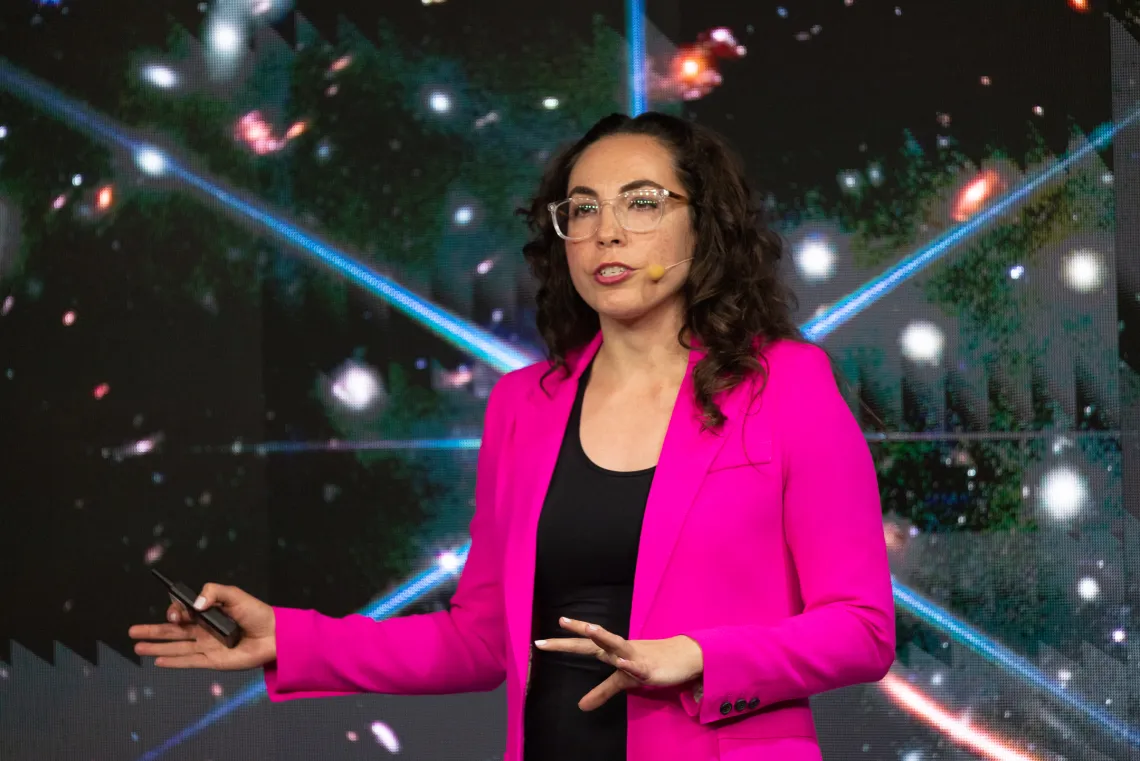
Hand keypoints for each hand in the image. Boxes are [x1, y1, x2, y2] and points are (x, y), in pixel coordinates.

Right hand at [128, 583, 276, 670]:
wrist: (274, 635)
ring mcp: (206, 646)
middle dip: (152, 631)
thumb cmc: (256, 613)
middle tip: (131, 632)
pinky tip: (158, 661)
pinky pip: (188, 662)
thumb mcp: (235, 595)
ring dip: (156, 648)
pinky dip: (173, 662)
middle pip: (172, 631)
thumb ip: (213, 592)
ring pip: (175, 647)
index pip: (182, 613)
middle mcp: (203, 630)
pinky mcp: (211, 661)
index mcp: (207, 614)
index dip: (174, 611)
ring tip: (137, 647)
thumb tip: (194, 604)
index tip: (176, 613)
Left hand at [534, 617, 703, 710]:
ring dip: (603, 637)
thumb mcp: (623, 681)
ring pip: (617, 645)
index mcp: (612, 651)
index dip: (563, 643)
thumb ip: (601, 692)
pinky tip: (623, 661)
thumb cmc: (650, 664)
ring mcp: (634, 656)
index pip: (584, 646)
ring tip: (589, 629)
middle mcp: (620, 649)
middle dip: (576, 633)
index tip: (539, 642)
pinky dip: (630, 663)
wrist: (683, 658)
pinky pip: (638, 666)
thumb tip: (581, 706)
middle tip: (558, 624)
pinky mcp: (649, 668)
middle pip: (594, 641)